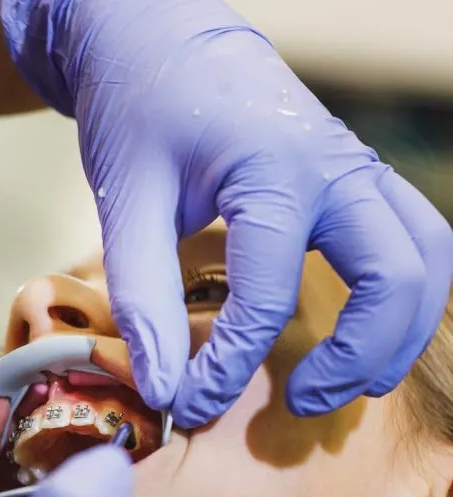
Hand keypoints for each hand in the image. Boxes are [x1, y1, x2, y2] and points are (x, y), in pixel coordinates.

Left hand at [1, 0, 452, 426]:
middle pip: (397, 276)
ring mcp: (355, 167)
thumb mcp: (126, 199)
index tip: (185, 404)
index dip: (227, 367)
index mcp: (275, 169)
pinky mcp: (354, 176)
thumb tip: (162, 387)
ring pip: (427, 258)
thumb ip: (142, 294)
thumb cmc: (139, 111)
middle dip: (356, 355)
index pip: (267, 296)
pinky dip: (402, 294)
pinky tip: (360, 329)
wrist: (162, 39)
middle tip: (299, 404)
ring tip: (344, 384)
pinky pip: (412, 238)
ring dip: (399, 331)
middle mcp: (336, 167)